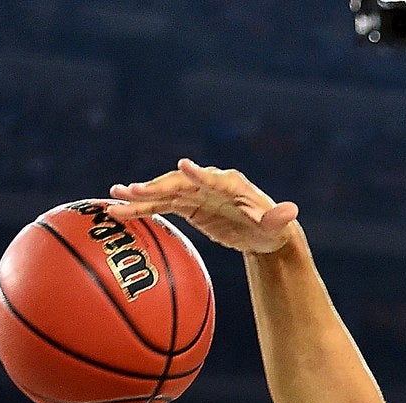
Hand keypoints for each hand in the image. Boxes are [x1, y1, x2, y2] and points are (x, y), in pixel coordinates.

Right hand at [109, 158, 299, 254]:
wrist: (262, 232)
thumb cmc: (272, 227)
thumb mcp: (277, 226)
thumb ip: (278, 218)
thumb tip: (291, 211)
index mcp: (231, 184)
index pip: (213, 178)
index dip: (199, 173)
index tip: (183, 166)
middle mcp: (208, 183)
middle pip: (179, 183)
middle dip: (156, 186)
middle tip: (131, 190)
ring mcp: (195, 193)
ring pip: (163, 193)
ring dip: (139, 196)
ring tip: (114, 198)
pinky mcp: (186, 205)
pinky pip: (160, 205)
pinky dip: (141, 208)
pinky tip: (118, 212)